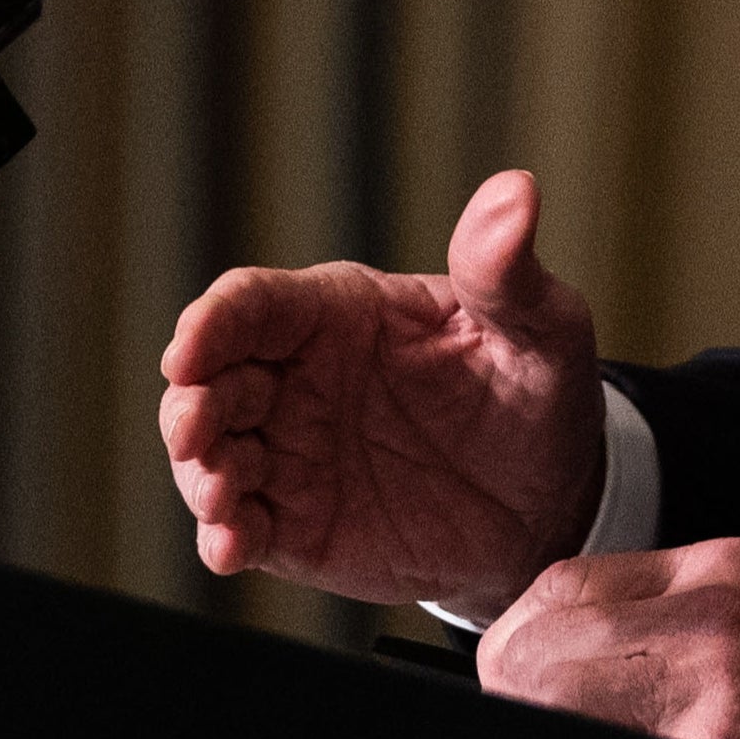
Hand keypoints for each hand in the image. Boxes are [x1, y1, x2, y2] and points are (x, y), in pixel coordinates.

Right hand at [159, 169, 601, 612]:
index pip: (252, 303)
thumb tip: (516, 191)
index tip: (186, 351)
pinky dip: (223, 538)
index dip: (210, 323)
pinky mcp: (299, 526)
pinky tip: (229, 547)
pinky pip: (243, 529)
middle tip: (196, 431)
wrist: (553, 503)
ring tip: (221, 495)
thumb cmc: (537, 394)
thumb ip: (506, 271)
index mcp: (339, 313)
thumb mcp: (538, 327)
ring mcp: (293, 455)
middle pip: (212, 379)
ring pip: (211, 456)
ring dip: (200, 474)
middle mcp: (299, 379)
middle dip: (190, 404)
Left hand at [479, 538, 739, 738]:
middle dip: (518, 690)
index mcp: (716, 570)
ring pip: (554, 703)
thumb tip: (549, 646)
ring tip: (583, 735)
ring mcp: (709, 689)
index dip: (522, 639)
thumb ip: (660, 610)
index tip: (519, 670)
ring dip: (548, 723)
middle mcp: (709, 615)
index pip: (561, 586)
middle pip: (539, 647)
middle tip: (533, 714)